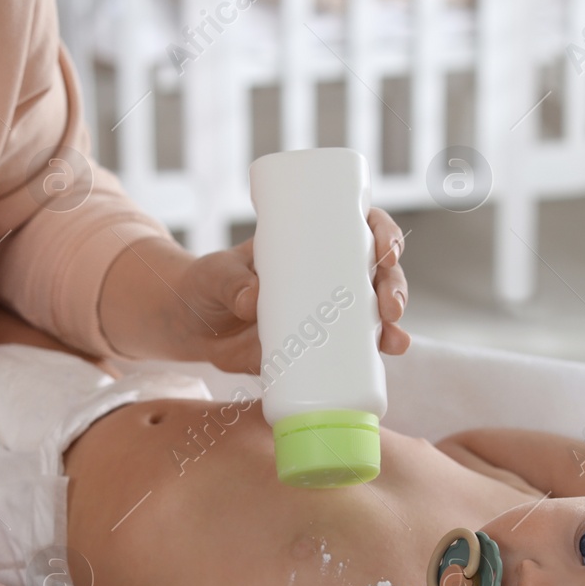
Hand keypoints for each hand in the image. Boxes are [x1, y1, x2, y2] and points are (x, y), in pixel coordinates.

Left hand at [102, 210, 411, 373]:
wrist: (190, 326)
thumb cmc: (207, 285)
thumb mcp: (216, 274)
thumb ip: (230, 283)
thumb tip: (252, 301)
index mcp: (311, 243)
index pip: (359, 228)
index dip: (383, 234)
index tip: (386, 249)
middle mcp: (328, 276)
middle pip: (377, 274)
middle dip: (394, 286)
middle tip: (389, 305)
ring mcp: (325, 314)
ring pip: (373, 314)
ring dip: (392, 326)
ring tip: (393, 339)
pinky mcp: (315, 349)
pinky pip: (352, 353)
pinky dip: (373, 356)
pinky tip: (388, 357)